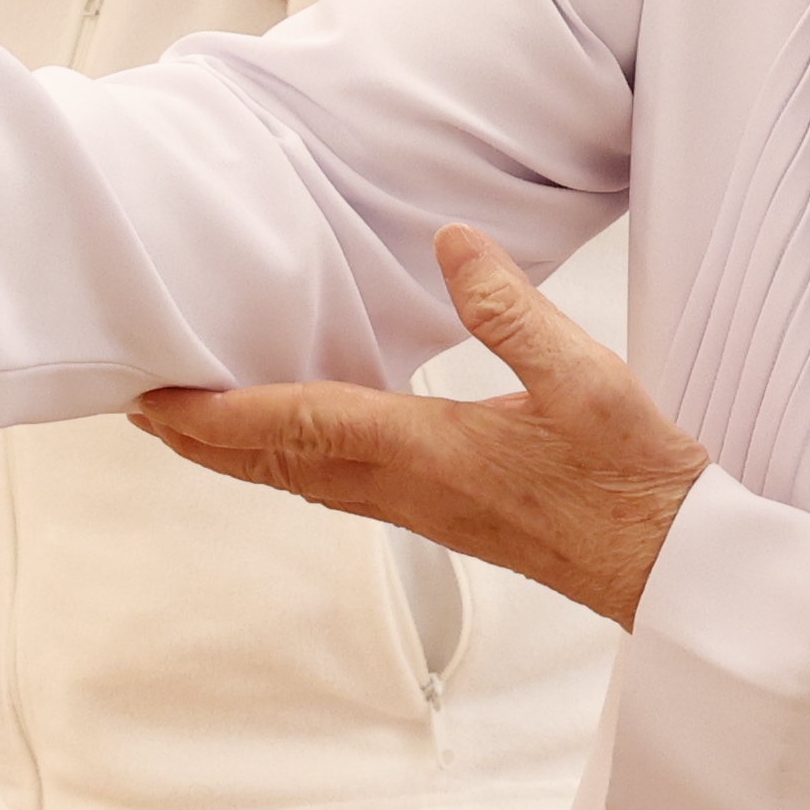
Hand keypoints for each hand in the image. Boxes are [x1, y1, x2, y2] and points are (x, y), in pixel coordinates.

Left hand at [127, 227, 706, 625]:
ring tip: (190, 423)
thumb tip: (450, 242)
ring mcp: (421, 509)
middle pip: (276, 464)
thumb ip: (509, 307)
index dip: (215, 414)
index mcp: (426, 453)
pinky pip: (337, 487)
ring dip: (238, 453)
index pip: (296, 426)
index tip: (152, 399)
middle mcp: (407, 490)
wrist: (672, 567)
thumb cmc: (634, 480)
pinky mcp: (443, 515)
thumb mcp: (583, 375)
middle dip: (201, 438)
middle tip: (138, 406)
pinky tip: (295, 442)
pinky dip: (290, 461)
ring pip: (301, 480)